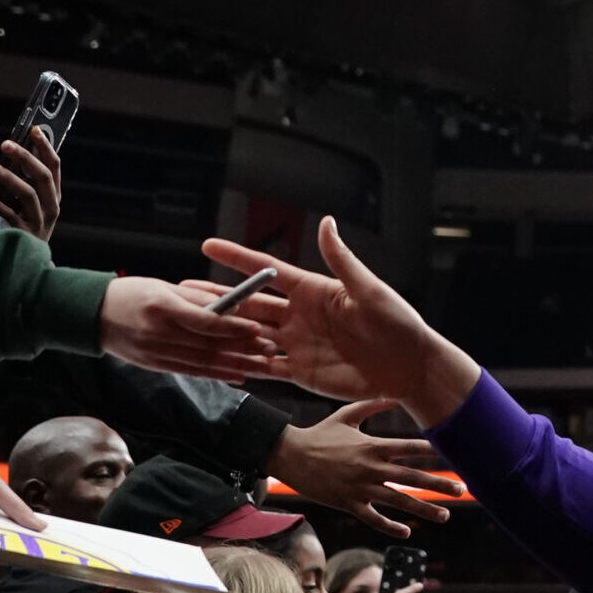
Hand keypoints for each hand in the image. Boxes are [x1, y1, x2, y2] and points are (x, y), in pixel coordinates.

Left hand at [0, 128, 61, 239]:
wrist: (28, 264)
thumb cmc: (25, 226)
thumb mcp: (33, 204)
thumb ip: (27, 182)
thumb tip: (10, 154)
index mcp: (54, 195)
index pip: (54, 166)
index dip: (46, 146)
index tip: (34, 129)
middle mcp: (51, 207)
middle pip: (43, 177)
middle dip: (26, 157)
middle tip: (5, 144)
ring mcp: (39, 221)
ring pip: (28, 194)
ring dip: (8, 177)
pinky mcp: (24, 234)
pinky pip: (9, 215)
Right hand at [99, 279, 274, 383]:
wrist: (90, 315)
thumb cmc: (132, 293)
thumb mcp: (163, 287)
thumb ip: (198, 298)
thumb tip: (233, 306)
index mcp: (162, 307)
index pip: (204, 321)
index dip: (233, 327)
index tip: (257, 328)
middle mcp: (158, 333)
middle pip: (207, 345)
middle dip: (242, 348)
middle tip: (270, 349)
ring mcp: (155, 352)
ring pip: (202, 362)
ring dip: (235, 365)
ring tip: (262, 366)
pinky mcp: (154, 365)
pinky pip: (190, 371)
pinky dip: (216, 375)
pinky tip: (238, 376)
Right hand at [201, 218, 481, 425]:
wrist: (411, 367)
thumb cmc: (398, 323)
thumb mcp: (370, 290)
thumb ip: (342, 260)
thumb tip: (327, 222)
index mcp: (315, 291)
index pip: (268, 271)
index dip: (239, 259)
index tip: (209, 244)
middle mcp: (302, 315)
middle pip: (251, 305)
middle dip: (217, 298)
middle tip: (181, 290)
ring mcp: (299, 343)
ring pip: (251, 335)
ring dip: (222, 332)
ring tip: (187, 326)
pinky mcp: (301, 371)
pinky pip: (264, 367)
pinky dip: (242, 363)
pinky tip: (215, 361)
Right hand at [264, 400, 452, 538]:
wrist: (288, 455)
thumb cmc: (319, 434)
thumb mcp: (347, 415)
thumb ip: (373, 404)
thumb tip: (395, 392)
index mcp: (373, 445)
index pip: (411, 447)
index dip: (433, 451)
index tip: (455, 455)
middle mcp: (371, 467)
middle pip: (412, 477)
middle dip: (439, 484)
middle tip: (462, 491)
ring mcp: (360, 488)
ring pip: (398, 501)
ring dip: (424, 510)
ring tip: (445, 515)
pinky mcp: (347, 504)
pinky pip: (373, 519)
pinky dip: (390, 526)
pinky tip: (407, 531)